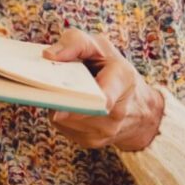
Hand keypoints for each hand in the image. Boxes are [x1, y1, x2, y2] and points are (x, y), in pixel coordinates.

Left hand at [42, 28, 164, 150]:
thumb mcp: (100, 46)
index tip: (59, 103)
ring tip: (61, 90)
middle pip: (76, 110)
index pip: (103, 99)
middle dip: (59, 97)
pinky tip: (67, 103)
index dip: (79, 103)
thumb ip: (75, 43)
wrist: (140, 106)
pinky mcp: (92, 141)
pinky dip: (61, 114)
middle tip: (44, 85)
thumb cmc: (114, 69)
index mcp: (122, 81)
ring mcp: (105, 131)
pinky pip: (64, 128)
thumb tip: (48, 55)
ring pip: (65, 120)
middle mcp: (116, 112)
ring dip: (57, 105)